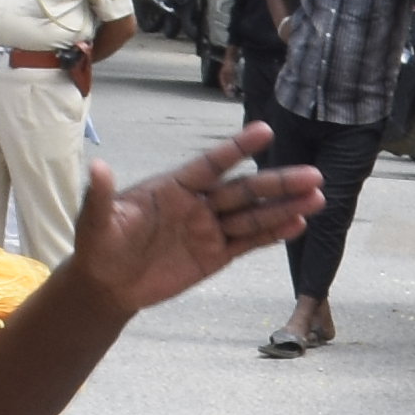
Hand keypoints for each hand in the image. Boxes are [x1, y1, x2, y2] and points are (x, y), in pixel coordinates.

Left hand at [64, 127, 319, 310]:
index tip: (265, 131)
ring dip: (286, 207)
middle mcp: (198, 203)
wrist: (107, 283)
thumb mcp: (96, 221)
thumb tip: (97, 167)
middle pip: (244, 190)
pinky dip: (274, 234)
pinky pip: (249, 242)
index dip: (237, 148)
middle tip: (314, 174)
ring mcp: (210, 229)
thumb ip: (101, 196)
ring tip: (318, 198)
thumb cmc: (99, 245)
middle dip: (278, 183)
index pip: (211, 164)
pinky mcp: (216, 255)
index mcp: (174, 187)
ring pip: (254, 215)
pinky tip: (299, 225)